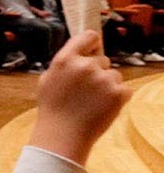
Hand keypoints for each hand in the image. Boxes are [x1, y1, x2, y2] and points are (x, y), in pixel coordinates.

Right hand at [30, 31, 131, 163]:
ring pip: (114, 75)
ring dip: (107, 85)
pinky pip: (124, 89)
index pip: (88, 36)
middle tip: (85, 90)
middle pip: (102, 59)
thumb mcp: (47, 79)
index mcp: (65, 60)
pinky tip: (102, 107)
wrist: (63, 135)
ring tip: (92, 102)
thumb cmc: (53, 109)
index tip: (92, 51)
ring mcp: (103, 79)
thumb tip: (79, 52)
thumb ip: (64, 63)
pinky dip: (117, 98)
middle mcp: (85, 66)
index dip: (92, 43)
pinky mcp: (119, 93)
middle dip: (97, 71)